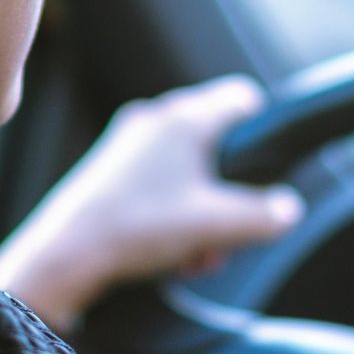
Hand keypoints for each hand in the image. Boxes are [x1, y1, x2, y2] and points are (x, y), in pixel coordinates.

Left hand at [0, 74, 305, 331]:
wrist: (65, 255)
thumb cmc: (138, 228)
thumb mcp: (217, 225)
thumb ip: (264, 216)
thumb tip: (287, 209)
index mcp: (184, 118)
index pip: (241, 98)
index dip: (264, 130)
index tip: (268, 167)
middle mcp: (154, 120)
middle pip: (216, 144)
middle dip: (230, 192)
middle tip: (229, 231)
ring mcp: (128, 145)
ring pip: (187, 170)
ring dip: (203, 212)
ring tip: (198, 254)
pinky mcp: (109, 172)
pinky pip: (159, 185)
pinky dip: (174, 215)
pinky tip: (172, 255)